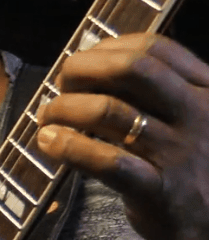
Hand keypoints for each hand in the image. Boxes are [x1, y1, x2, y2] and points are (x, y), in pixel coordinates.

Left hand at [36, 34, 208, 239]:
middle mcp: (197, 114)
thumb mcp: (196, 119)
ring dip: (65, 108)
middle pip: (131, 69)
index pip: (153, 48)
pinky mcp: (158, 190)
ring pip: (109, 112)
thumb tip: (95, 64)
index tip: (84, 63)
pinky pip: (107, 162)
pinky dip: (69, 147)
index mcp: (205, 90)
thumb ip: (160, 93)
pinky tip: (50, 143)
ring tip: (47, 118)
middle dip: (82, 70)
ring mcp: (178, 152)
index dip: (107, 49)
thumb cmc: (198, 168)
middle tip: (61, 86)